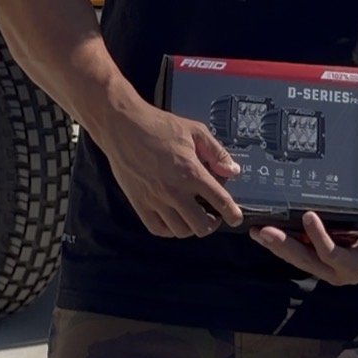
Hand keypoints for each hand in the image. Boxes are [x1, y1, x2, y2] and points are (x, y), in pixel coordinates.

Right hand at [100, 104, 245, 237]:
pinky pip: (157, 229)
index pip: (220, 202)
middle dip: (212, 224)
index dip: (232, 214)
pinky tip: (173, 219)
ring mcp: (155, 199)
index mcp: (191, 172)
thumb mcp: (195, 131)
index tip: (235, 218)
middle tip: (212, 215)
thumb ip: (217, 152)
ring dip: (191, 227)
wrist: (122, 126)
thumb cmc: (158, 126)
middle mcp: (174, 191)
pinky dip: (169, 230)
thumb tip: (232, 171)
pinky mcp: (139, 203)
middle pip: (201, 225)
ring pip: (180, 231)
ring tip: (192, 216)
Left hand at [248, 197, 357, 284]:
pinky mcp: (317, 261)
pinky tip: (263, 233)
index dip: (319, 237)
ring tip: (256, 232)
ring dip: (276, 247)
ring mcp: (324, 267)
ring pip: (297, 259)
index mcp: (355, 266)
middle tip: (264, 231)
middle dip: (284, 246)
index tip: (308, 215)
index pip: (331, 254)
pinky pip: (296, 254)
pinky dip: (280, 245)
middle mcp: (335, 271)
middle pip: (305, 261)